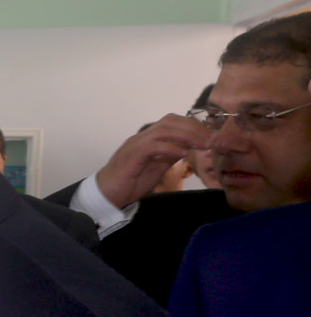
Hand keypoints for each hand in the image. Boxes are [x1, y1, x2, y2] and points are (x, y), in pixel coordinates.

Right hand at [93, 114, 210, 208]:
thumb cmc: (129, 183)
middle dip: (194, 128)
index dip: (194, 126)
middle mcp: (142, 137)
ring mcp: (135, 144)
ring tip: (203, 145)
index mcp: (148, 138)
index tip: (211, 136)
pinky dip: (170, 148)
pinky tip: (183, 153)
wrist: (106, 195)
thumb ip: (169, 155)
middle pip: (170, 121)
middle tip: (211, 139)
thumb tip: (188, 147)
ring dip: (187, 135)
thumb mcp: (156, 167)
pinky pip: (153, 146)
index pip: (173, 122)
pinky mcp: (131, 156)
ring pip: (163, 130)